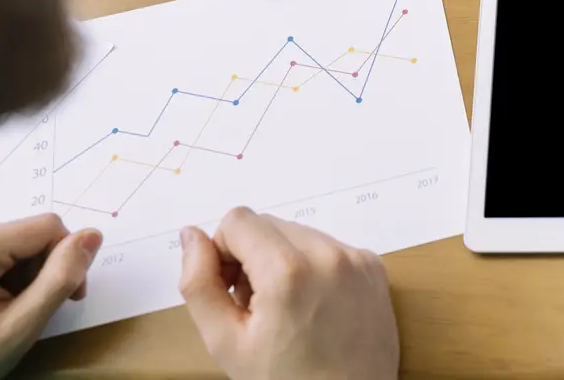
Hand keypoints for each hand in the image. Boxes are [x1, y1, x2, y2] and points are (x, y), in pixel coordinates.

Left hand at [0, 215, 101, 379]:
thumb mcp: (19, 328)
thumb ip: (60, 279)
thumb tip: (92, 237)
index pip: (47, 226)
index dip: (67, 258)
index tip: (68, 296)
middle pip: (23, 233)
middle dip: (38, 269)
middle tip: (29, 310)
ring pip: (4, 240)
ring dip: (16, 271)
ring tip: (2, 309)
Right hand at [178, 207, 398, 379]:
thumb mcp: (226, 342)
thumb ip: (199, 283)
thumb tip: (190, 235)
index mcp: (288, 270)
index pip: (237, 220)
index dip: (222, 252)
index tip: (230, 290)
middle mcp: (327, 254)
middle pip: (268, 224)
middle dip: (251, 257)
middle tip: (254, 306)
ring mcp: (356, 258)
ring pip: (298, 233)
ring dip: (281, 260)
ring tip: (286, 310)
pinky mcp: (373, 265)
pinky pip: (328, 246)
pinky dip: (313, 266)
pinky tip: (313, 306)